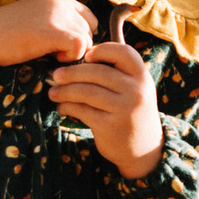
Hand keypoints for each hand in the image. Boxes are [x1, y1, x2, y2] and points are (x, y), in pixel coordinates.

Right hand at [0, 0, 95, 87]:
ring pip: (86, 40)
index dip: (80, 34)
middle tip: (54, 53)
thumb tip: (81, 40)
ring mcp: (58, 16)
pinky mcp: (54, 31)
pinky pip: (80, 46)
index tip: (63, 45)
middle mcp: (62, 3)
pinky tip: (53, 58)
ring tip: (51, 55)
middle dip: (76, 45)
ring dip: (72, 52)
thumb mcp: (36, 17)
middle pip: (89, 31)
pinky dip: (71, 57)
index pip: (89, 18)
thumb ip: (57, 21)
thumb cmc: (7, 32)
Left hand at [50, 34, 163, 176]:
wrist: (144, 149)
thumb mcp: (135, 89)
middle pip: (98, 72)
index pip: (123, 52)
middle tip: (56, 75)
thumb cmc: (131, 111)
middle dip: (72, 72)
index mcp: (142, 76)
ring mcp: (124, 109)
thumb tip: (79, 57)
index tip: (85, 56)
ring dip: (65, 91)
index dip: (102, 50)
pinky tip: (62, 107)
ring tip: (53, 93)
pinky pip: (83, 110)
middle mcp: (136, 91)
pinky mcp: (110, 126)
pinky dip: (67, 107)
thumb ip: (116, 73)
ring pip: (87, 91)